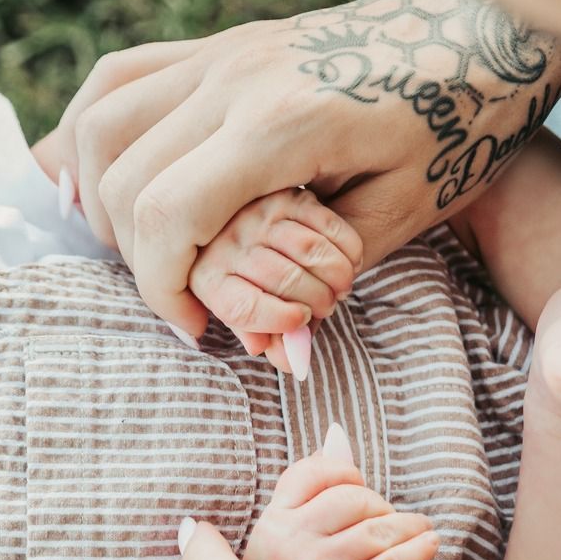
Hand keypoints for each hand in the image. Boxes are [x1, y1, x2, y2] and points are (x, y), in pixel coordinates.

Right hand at [49, 0, 560, 335]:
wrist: (489, 33)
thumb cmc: (462, 128)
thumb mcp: (403, 217)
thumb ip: (324, 280)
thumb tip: (279, 356)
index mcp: (282, 122)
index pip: (165, 213)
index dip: (162, 289)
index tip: (197, 330)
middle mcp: (235, 76)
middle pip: (120, 175)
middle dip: (134, 255)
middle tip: (180, 297)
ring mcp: (222, 50)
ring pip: (100, 120)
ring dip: (98, 193)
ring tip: (138, 244)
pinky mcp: (222, 44)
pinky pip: (121, 78)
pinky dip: (97, 131)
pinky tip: (111, 177)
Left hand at [181, 187, 361, 373]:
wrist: (225, 220)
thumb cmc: (236, 277)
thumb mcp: (238, 310)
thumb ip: (264, 336)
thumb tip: (292, 363)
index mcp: (209, 281)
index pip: (243, 309)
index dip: (279, 322)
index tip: (301, 322)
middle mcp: (228, 246)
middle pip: (283, 279)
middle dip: (318, 301)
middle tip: (328, 307)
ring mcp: (256, 216)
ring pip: (309, 249)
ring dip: (337, 276)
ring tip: (341, 289)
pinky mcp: (284, 196)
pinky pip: (327, 222)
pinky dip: (348, 247)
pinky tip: (351, 263)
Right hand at [243, 445, 436, 559]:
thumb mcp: (284, 538)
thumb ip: (310, 486)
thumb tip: (337, 432)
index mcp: (269, 524)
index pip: (315, 472)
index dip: (347, 475)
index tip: (360, 493)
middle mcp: (285, 544)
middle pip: (351, 497)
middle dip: (379, 506)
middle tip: (393, 522)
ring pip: (376, 528)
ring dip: (408, 526)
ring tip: (419, 532)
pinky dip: (418, 552)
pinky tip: (427, 548)